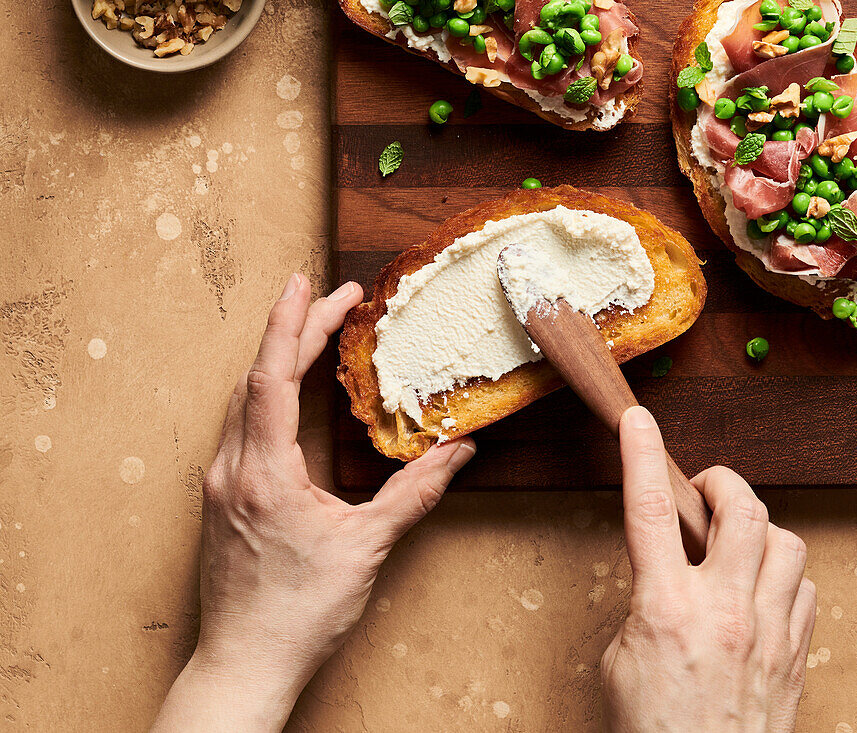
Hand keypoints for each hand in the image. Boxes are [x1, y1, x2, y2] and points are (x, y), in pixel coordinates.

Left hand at [152, 274, 475, 731]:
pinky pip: (238, 426)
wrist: (244, 663)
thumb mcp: (365, 548)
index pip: (271, 378)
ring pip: (241, 400)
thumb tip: (457, 452)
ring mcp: (221, 484)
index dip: (292, 324)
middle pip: (255, 378)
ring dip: (276, 359)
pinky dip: (265, 393)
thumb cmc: (298, 613)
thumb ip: (414, 494)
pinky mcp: (222, 498)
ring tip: (312, 331)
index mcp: (264, 474)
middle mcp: (232, 470)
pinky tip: (286, 391)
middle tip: (332, 297)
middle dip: (293, 330)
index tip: (309, 284)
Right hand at [600, 406, 814, 732]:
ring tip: (736, 544)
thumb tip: (670, 576)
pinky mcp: (796, 654)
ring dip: (759, 530)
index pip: (651, 512)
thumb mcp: (623, 661)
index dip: (640, 457)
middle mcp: (724, 612)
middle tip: (705, 491)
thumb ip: (647, 604)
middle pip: (743, 509)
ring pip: (786, 542)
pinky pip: (803, 588)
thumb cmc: (654, 732)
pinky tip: (762, 590)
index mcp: (666, 610)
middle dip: (724, 482)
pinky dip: (784, 576)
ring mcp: (768, 632)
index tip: (637, 422)